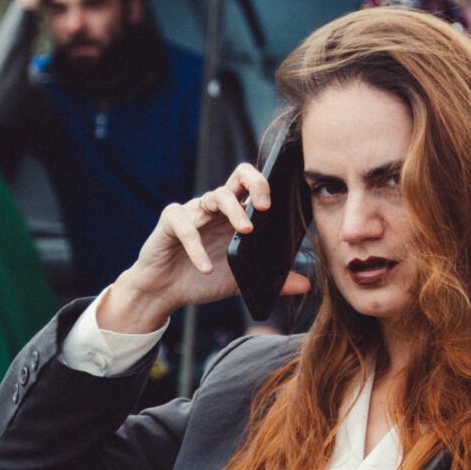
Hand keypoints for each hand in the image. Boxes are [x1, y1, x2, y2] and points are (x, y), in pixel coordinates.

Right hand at [96, 162, 308, 334]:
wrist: (164, 292)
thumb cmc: (202, 279)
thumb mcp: (241, 282)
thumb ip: (271, 281)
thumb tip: (306, 284)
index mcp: (234, 215)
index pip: (252, 186)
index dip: (266, 186)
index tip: (278, 205)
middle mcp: (215, 208)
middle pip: (237, 178)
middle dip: (255, 184)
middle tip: (266, 207)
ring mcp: (193, 212)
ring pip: (214, 197)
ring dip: (233, 212)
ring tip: (246, 232)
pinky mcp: (170, 222)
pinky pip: (185, 226)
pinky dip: (197, 248)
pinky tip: (207, 268)